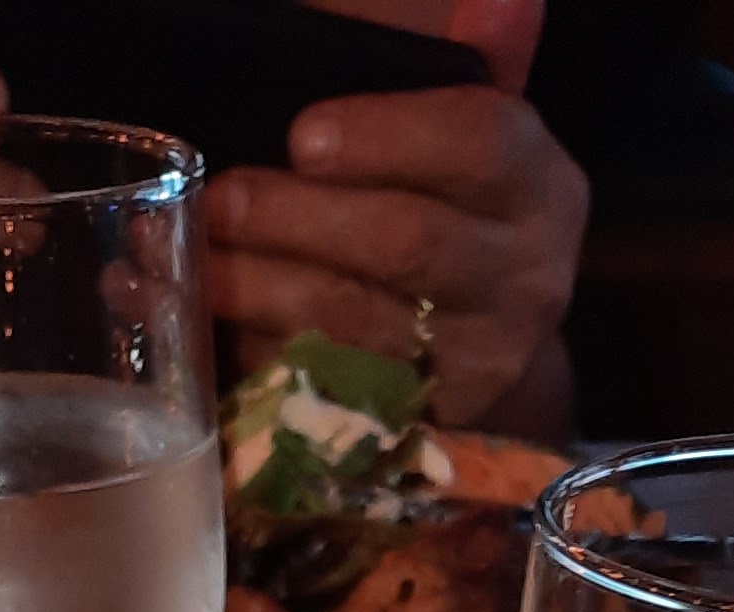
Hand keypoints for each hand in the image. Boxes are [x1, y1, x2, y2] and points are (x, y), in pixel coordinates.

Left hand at [203, 83, 585, 434]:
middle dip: (301, 219)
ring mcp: (479, 366)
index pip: (478, 145)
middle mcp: (527, 280)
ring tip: (193, 258)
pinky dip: (259, 355)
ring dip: (263, 289)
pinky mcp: (424, 429)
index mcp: (541, 186)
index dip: (386, 137)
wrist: (486, 349)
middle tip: (225, 198)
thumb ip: (477, 60)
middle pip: (409, 243)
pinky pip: (330, 393)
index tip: (303, 135)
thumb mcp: (470, 134)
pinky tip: (207, 323)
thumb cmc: (454, 213)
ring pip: (361, 325)